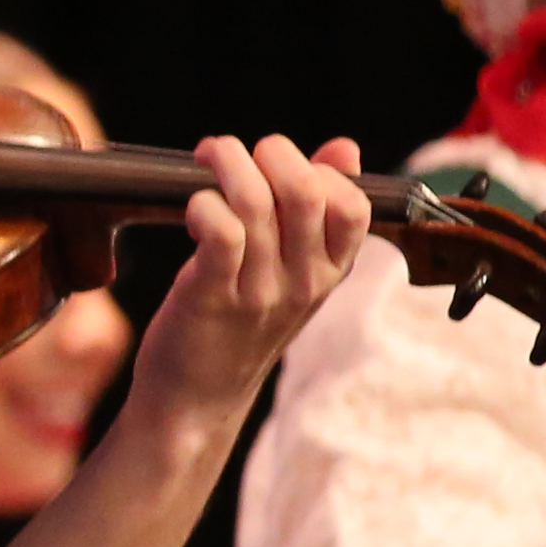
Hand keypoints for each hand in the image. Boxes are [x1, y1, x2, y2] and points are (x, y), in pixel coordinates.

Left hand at [125, 133, 371, 424]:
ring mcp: (260, 292)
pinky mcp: (212, 298)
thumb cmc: (241, 322)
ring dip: (226, 165)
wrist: (197, 398)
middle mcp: (303, 281)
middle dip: (271, 153)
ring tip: (206, 159)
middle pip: (306, 193)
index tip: (278, 164)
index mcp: (331, 270)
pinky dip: (204, 205)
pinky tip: (191, 207)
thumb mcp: (293, 270)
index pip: (353, 204)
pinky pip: (221, 233)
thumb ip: (318, 210)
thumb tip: (345, 148)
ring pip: (256, 204)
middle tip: (233, 152)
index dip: (318, 169)